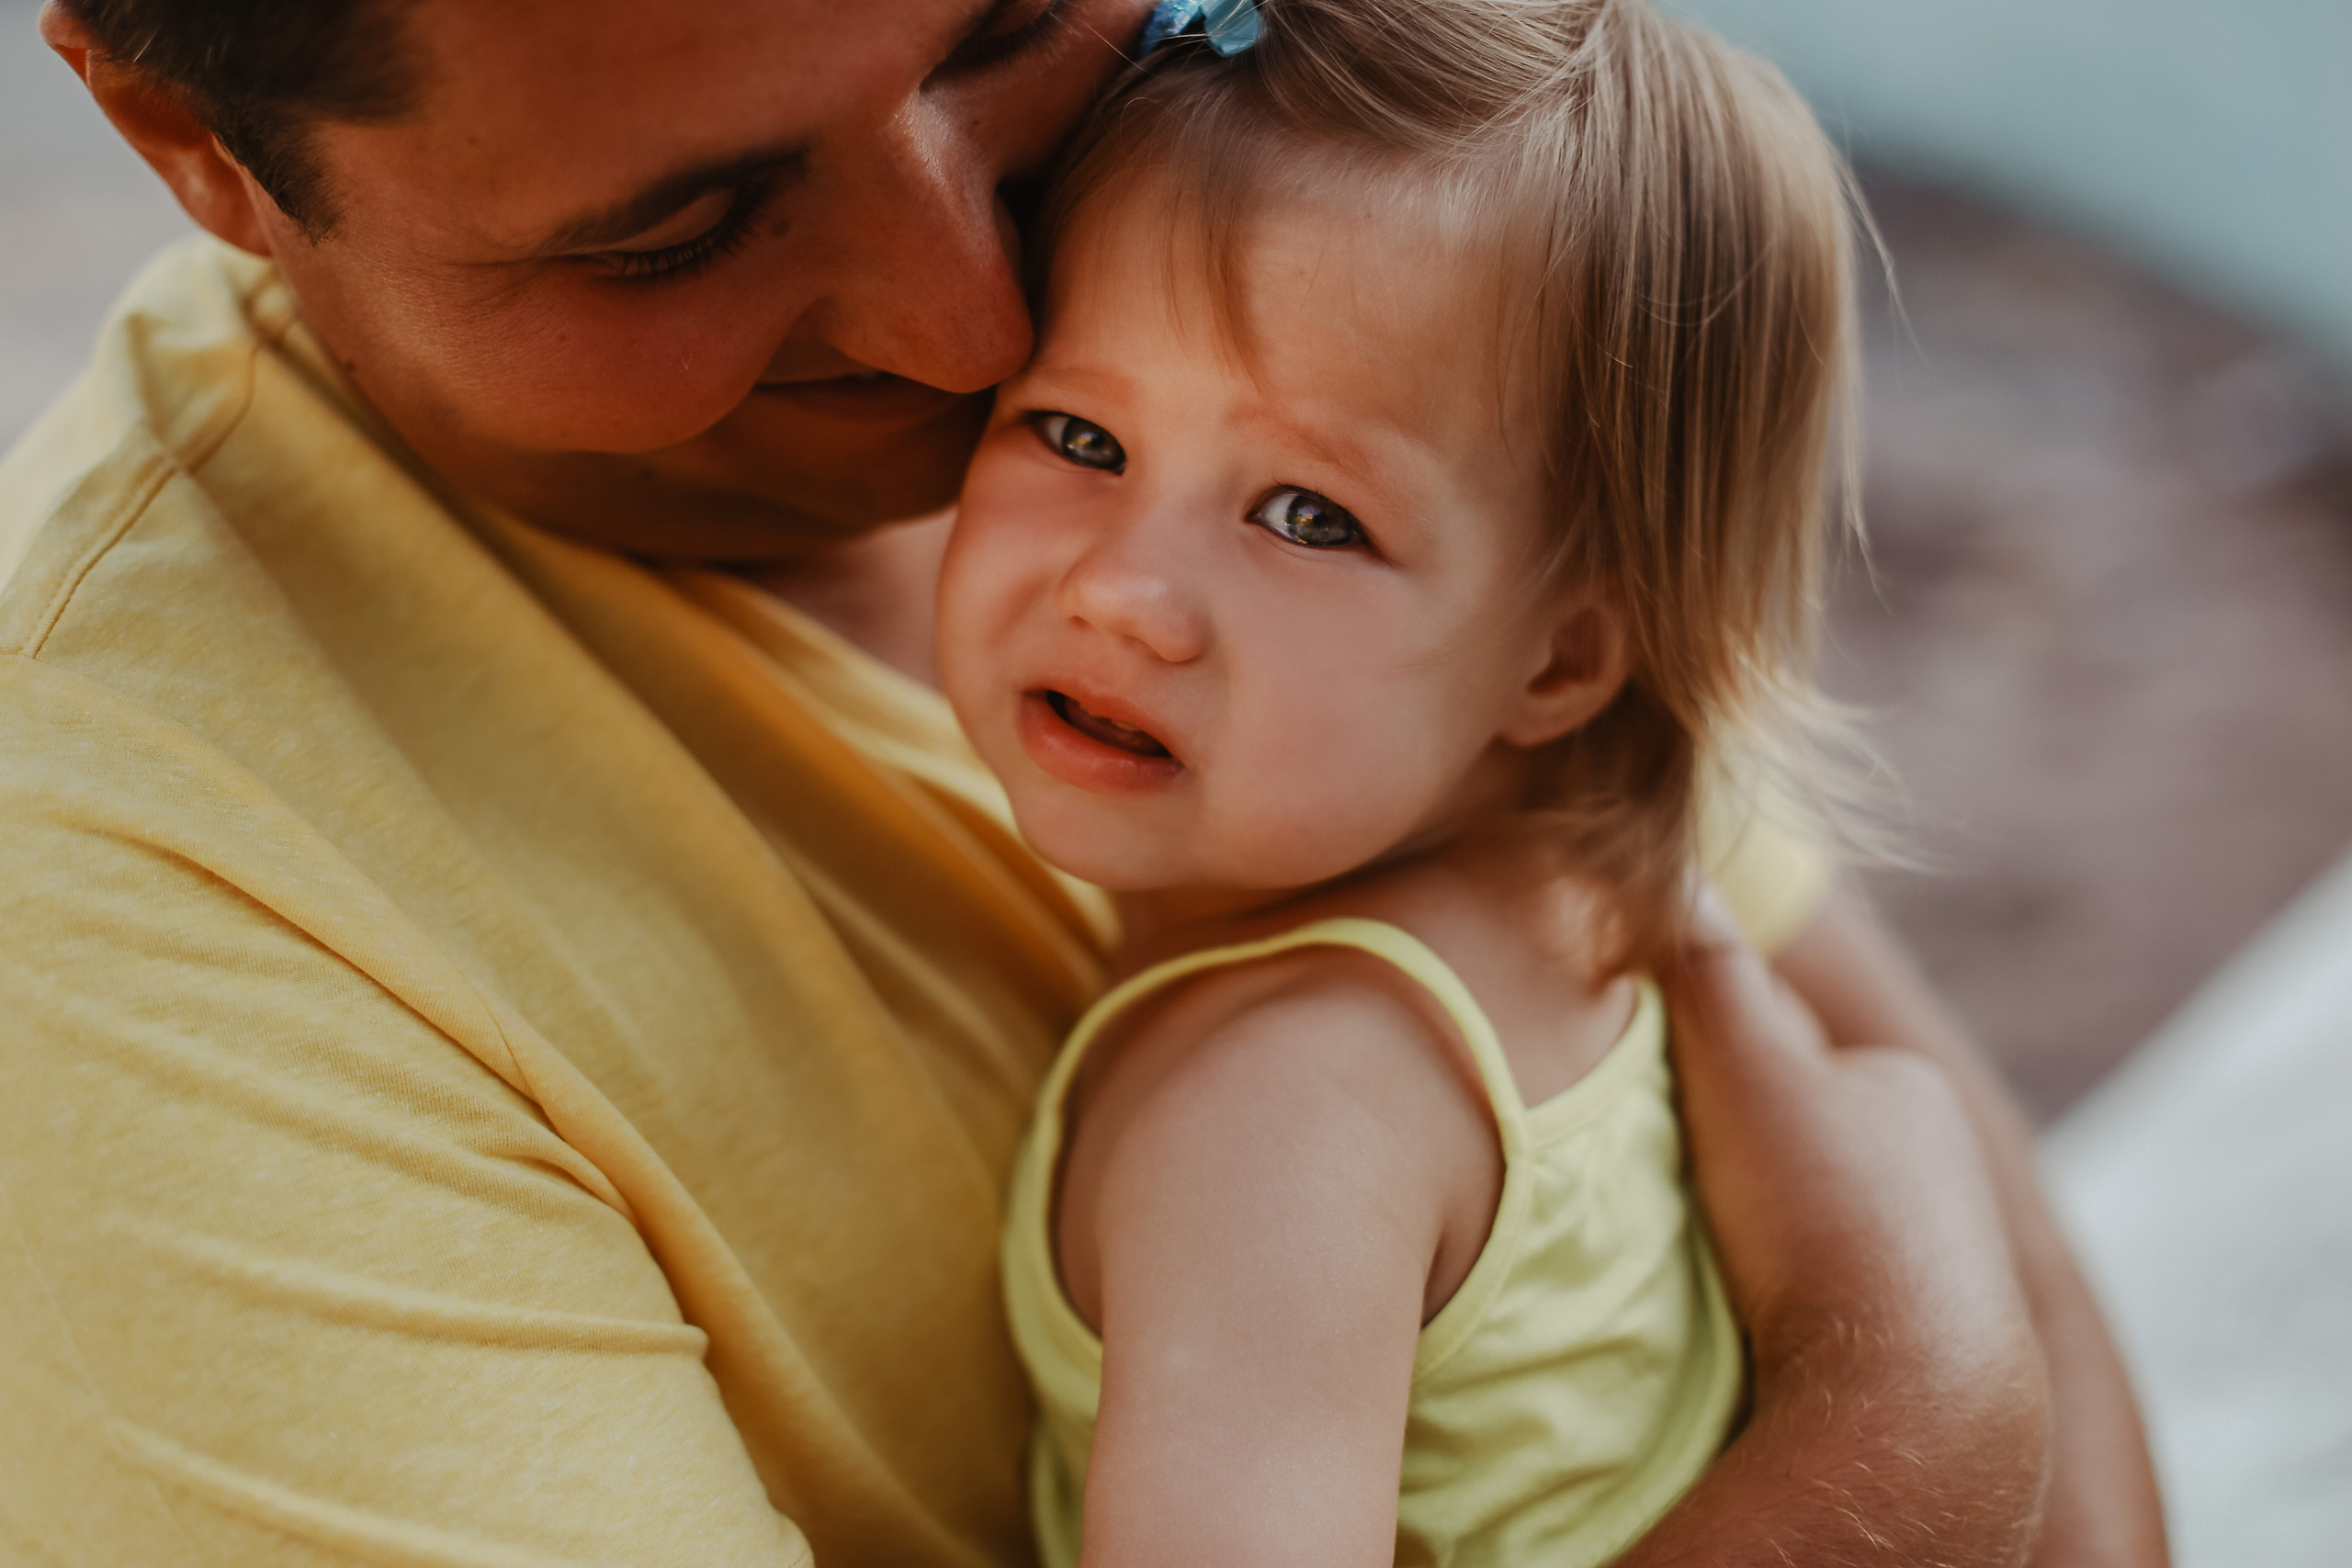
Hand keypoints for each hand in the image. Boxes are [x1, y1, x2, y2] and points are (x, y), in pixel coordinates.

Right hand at [1616, 891, 2050, 1567]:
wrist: (1907, 1406)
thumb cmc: (1827, 1223)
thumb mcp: (1748, 1067)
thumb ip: (1708, 968)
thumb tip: (1680, 868)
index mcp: (1909, 1091)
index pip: (1778, 1050)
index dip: (1701, 1065)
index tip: (1650, 1099)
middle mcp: (1940, 1171)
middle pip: (1791, 1137)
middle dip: (1730, 1153)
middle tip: (1667, 1182)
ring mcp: (1938, 1265)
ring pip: (1803, 1222)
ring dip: (1751, 1231)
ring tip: (1701, 1257)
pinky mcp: (1919, 1346)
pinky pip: (1818, 1296)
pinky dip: (1777, 1296)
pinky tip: (1742, 1317)